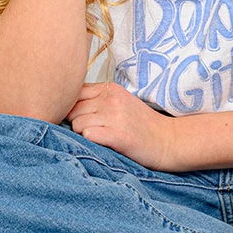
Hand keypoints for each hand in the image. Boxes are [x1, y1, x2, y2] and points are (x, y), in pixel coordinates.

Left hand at [64, 80, 178, 171]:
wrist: (168, 141)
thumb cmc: (142, 125)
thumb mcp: (120, 102)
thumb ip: (96, 99)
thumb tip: (64, 107)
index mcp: (110, 88)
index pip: (74, 93)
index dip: (71, 107)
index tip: (79, 118)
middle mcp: (111, 99)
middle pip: (72, 110)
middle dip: (77, 123)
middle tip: (93, 132)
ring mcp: (114, 116)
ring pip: (77, 124)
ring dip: (83, 135)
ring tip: (101, 138)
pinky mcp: (117, 134)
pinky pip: (87, 136)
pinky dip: (90, 142)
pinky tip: (104, 144)